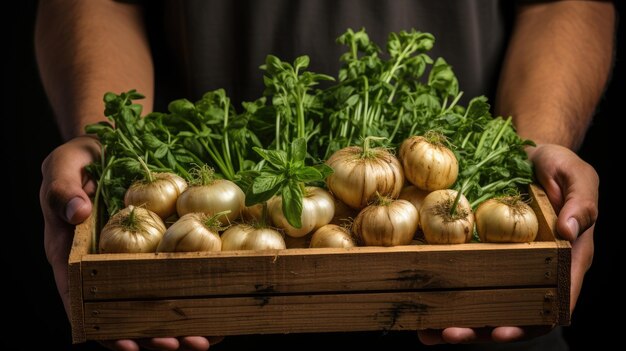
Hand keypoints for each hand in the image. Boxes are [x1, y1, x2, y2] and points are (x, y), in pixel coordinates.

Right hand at [40, 135, 219, 350]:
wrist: (108, 147)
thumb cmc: (80, 158)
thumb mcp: (63, 164)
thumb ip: (62, 187)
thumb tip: (76, 212)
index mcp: (72, 255)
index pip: (83, 302)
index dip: (105, 328)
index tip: (131, 344)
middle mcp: (101, 266)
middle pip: (123, 312)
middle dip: (152, 335)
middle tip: (182, 344)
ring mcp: (130, 260)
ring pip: (151, 302)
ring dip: (176, 324)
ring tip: (206, 338)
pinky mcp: (154, 248)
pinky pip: (172, 276)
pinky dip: (192, 295)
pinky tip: (216, 308)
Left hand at [417, 143, 597, 343]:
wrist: (531, 155)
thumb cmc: (560, 166)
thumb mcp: (577, 176)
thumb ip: (580, 203)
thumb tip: (569, 231)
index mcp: (564, 261)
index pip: (551, 304)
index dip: (527, 323)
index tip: (501, 331)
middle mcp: (534, 270)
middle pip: (511, 313)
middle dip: (480, 328)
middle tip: (449, 333)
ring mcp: (507, 264)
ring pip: (485, 303)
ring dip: (457, 320)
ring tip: (427, 331)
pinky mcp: (484, 252)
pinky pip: (465, 278)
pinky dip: (444, 295)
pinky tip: (419, 305)